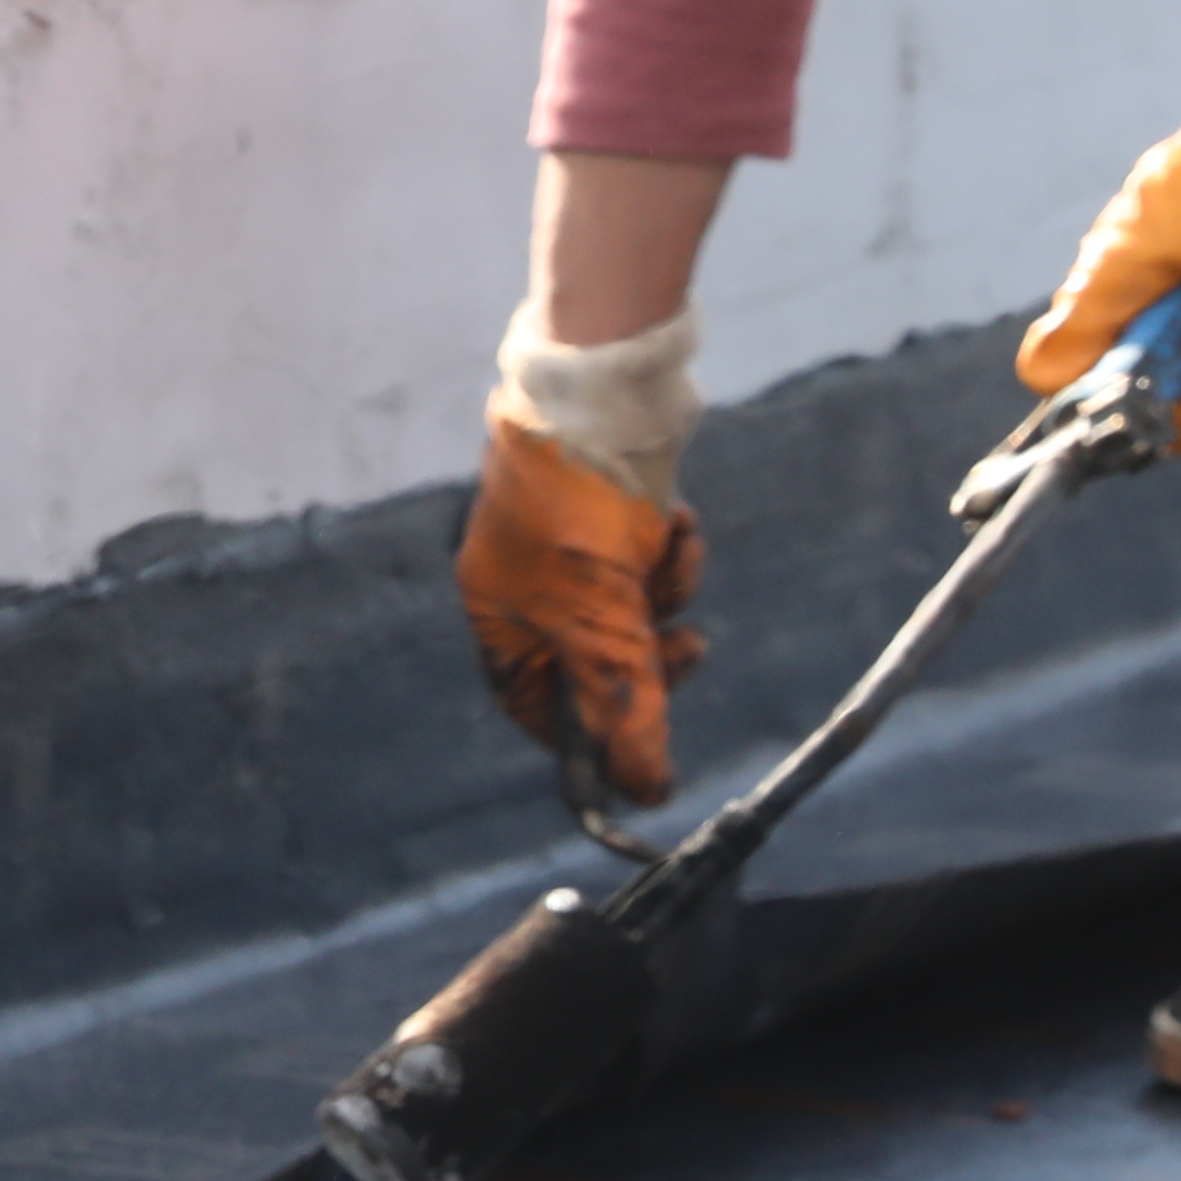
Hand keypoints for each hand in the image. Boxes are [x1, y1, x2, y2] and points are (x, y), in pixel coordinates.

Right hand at [462, 303, 705, 809]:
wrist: (603, 391)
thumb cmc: (579, 509)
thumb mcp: (604, 622)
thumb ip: (626, 707)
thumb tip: (645, 789)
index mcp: (496, 609)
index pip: (533, 702)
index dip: (586, 734)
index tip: (641, 751)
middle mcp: (524, 579)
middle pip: (592, 657)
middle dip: (643, 656)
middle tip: (685, 651)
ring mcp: (568, 542)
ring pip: (631, 608)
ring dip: (664, 593)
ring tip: (669, 553)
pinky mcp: (612, 511)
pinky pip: (649, 560)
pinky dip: (669, 550)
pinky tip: (673, 520)